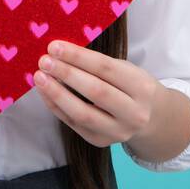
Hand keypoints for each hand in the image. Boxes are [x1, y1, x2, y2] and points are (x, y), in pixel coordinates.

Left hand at [32, 39, 156, 147]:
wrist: (150, 119)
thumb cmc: (131, 86)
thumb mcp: (126, 70)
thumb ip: (98, 64)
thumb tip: (60, 53)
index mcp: (141, 87)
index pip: (106, 68)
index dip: (78, 57)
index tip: (54, 47)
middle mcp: (133, 113)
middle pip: (95, 92)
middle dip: (66, 74)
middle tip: (44, 61)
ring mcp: (117, 131)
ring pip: (83, 113)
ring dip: (57, 94)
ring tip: (39, 77)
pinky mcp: (101, 142)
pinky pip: (74, 123)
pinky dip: (56, 106)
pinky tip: (45, 92)